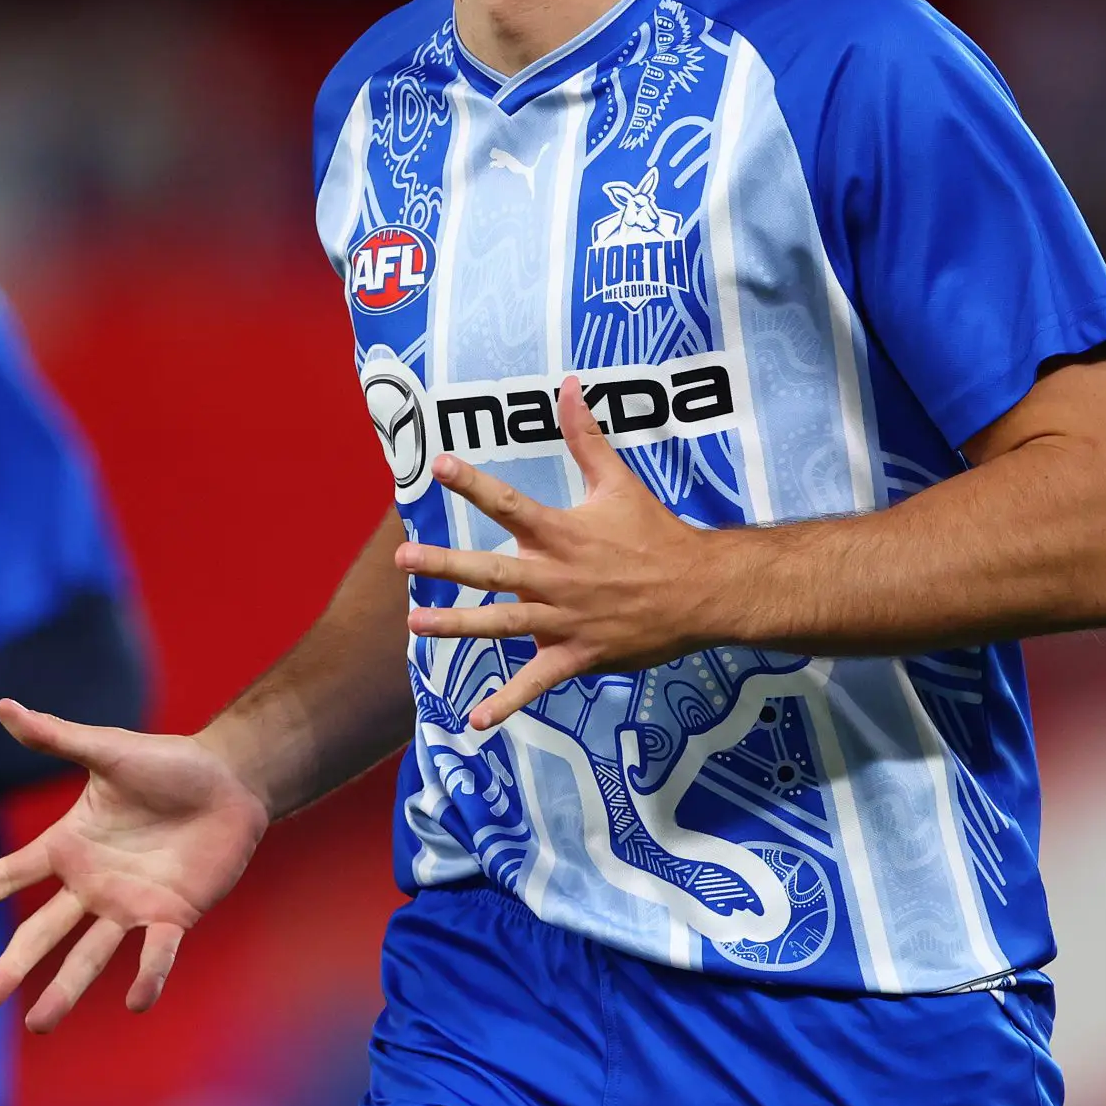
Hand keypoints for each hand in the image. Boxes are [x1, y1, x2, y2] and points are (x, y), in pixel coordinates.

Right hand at [0, 700, 268, 1033]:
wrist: (230, 781)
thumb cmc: (167, 764)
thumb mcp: (108, 750)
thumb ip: (56, 737)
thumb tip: (3, 706)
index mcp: (69, 845)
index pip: (11, 874)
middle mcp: (92, 883)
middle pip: (43, 930)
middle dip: (14, 963)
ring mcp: (130, 904)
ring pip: (90, 955)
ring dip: (66, 989)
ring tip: (40, 1024)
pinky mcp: (172, 915)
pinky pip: (156, 952)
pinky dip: (147, 976)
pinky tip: (135, 1001)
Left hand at [397, 371, 717, 729]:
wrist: (701, 590)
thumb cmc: (657, 533)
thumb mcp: (619, 481)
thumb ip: (586, 436)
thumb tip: (568, 383)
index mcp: (564, 534)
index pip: (510, 505)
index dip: (474, 484)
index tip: (439, 466)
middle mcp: (559, 577)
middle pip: (493, 571)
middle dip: (446, 566)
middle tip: (405, 559)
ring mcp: (566, 620)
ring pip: (504, 625)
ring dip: (459, 627)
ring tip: (416, 626)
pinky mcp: (577, 655)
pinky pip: (537, 682)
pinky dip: (507, 703)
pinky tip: (475, 721)